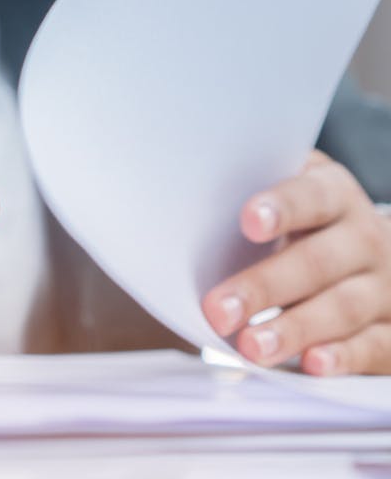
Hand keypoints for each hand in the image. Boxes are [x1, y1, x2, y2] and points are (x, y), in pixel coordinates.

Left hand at [202, 151, 390, 374]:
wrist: (370, 246)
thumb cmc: (305, 218)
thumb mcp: (288, 190)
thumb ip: (250, 189)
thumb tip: (184, 192)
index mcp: (335, 194)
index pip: (311, 197)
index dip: (281, 208)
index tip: (248, 222)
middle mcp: (363, 237)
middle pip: (316, 262)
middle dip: (264, 287)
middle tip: (217, 309)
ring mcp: (383, 286)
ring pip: (341, 308)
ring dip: (293, 330)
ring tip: (250, 347)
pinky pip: (373, 347)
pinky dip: (342, 357)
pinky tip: (311, 365)